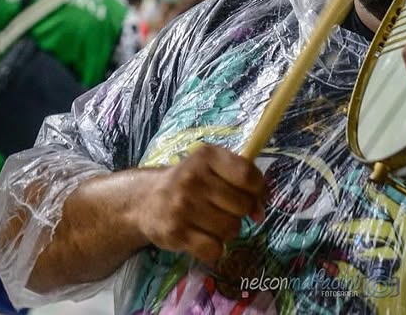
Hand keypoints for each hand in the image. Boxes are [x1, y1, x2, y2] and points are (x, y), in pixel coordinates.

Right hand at [139, 144, 266, 263]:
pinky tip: (203, 239)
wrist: (145, 200)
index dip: (259, 190)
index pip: (247, 175)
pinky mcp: (175, 232)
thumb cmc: (188, 182)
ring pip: (231, 229)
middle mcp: (193, 178)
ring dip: (227, 231)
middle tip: (225, 210)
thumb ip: (242, 180)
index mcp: (207, 156)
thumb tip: (260, 211)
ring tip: (212, 223)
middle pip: (242, 205)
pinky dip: (214, 249)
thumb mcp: (212, 167)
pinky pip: (214, 249)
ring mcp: (182, 206)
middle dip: (240, 212)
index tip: (255, 199)